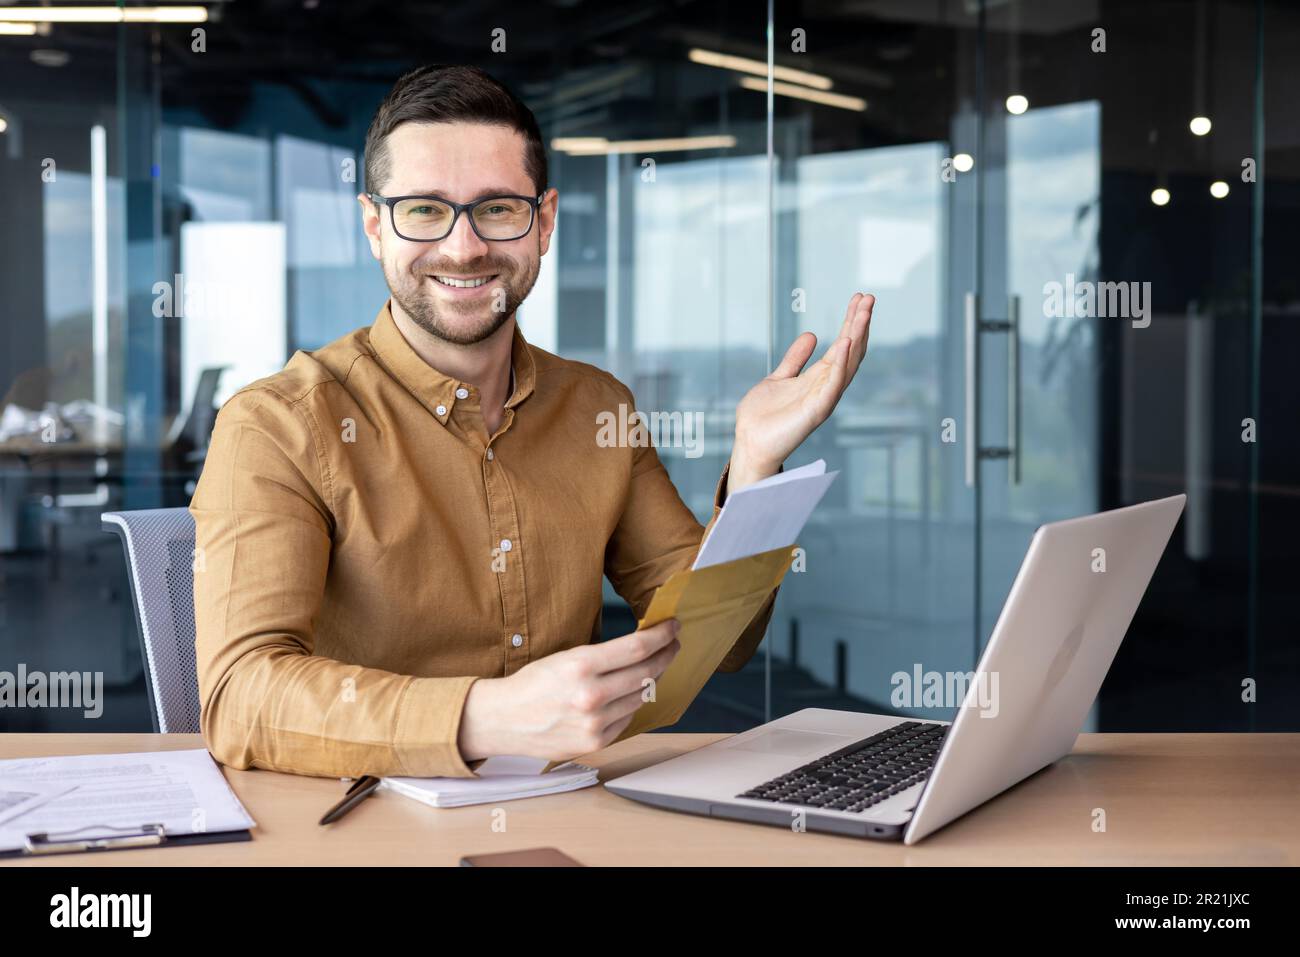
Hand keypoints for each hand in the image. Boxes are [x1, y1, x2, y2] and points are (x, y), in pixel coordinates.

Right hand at [457, 620, 681, 762]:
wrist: (504, 719)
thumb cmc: (533, 684)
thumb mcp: (565, 658)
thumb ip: (603, 656)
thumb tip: (643, 647)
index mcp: (581, 666)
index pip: (637, 648)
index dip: (662, 636)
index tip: (673, 628)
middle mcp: (590, 695)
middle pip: (647, 672)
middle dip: (665, 655)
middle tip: (672, 645)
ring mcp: (595, 723)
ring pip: (641, 697)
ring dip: (652, 680)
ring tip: (653, 667)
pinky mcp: (595, 742)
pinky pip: (627, 719)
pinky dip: (631, 704)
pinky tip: (627, 694)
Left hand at [730, 293, 874, 490]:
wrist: (749, 442)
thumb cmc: (763, 416)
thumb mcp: (779, 377)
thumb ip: (795, 359)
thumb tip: (812, 335)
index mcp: (819, 378)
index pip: (842, 345)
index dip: (851, 321)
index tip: (858, 298)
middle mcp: (826, 386)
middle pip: (850, 350)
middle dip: (860, 323)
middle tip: (869, 297)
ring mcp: (824, 398)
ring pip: (847, 363)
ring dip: (857, 336)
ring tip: (864, 312)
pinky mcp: (816, 410)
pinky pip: (833, 384)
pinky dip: (841, 363)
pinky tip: (846, 342)